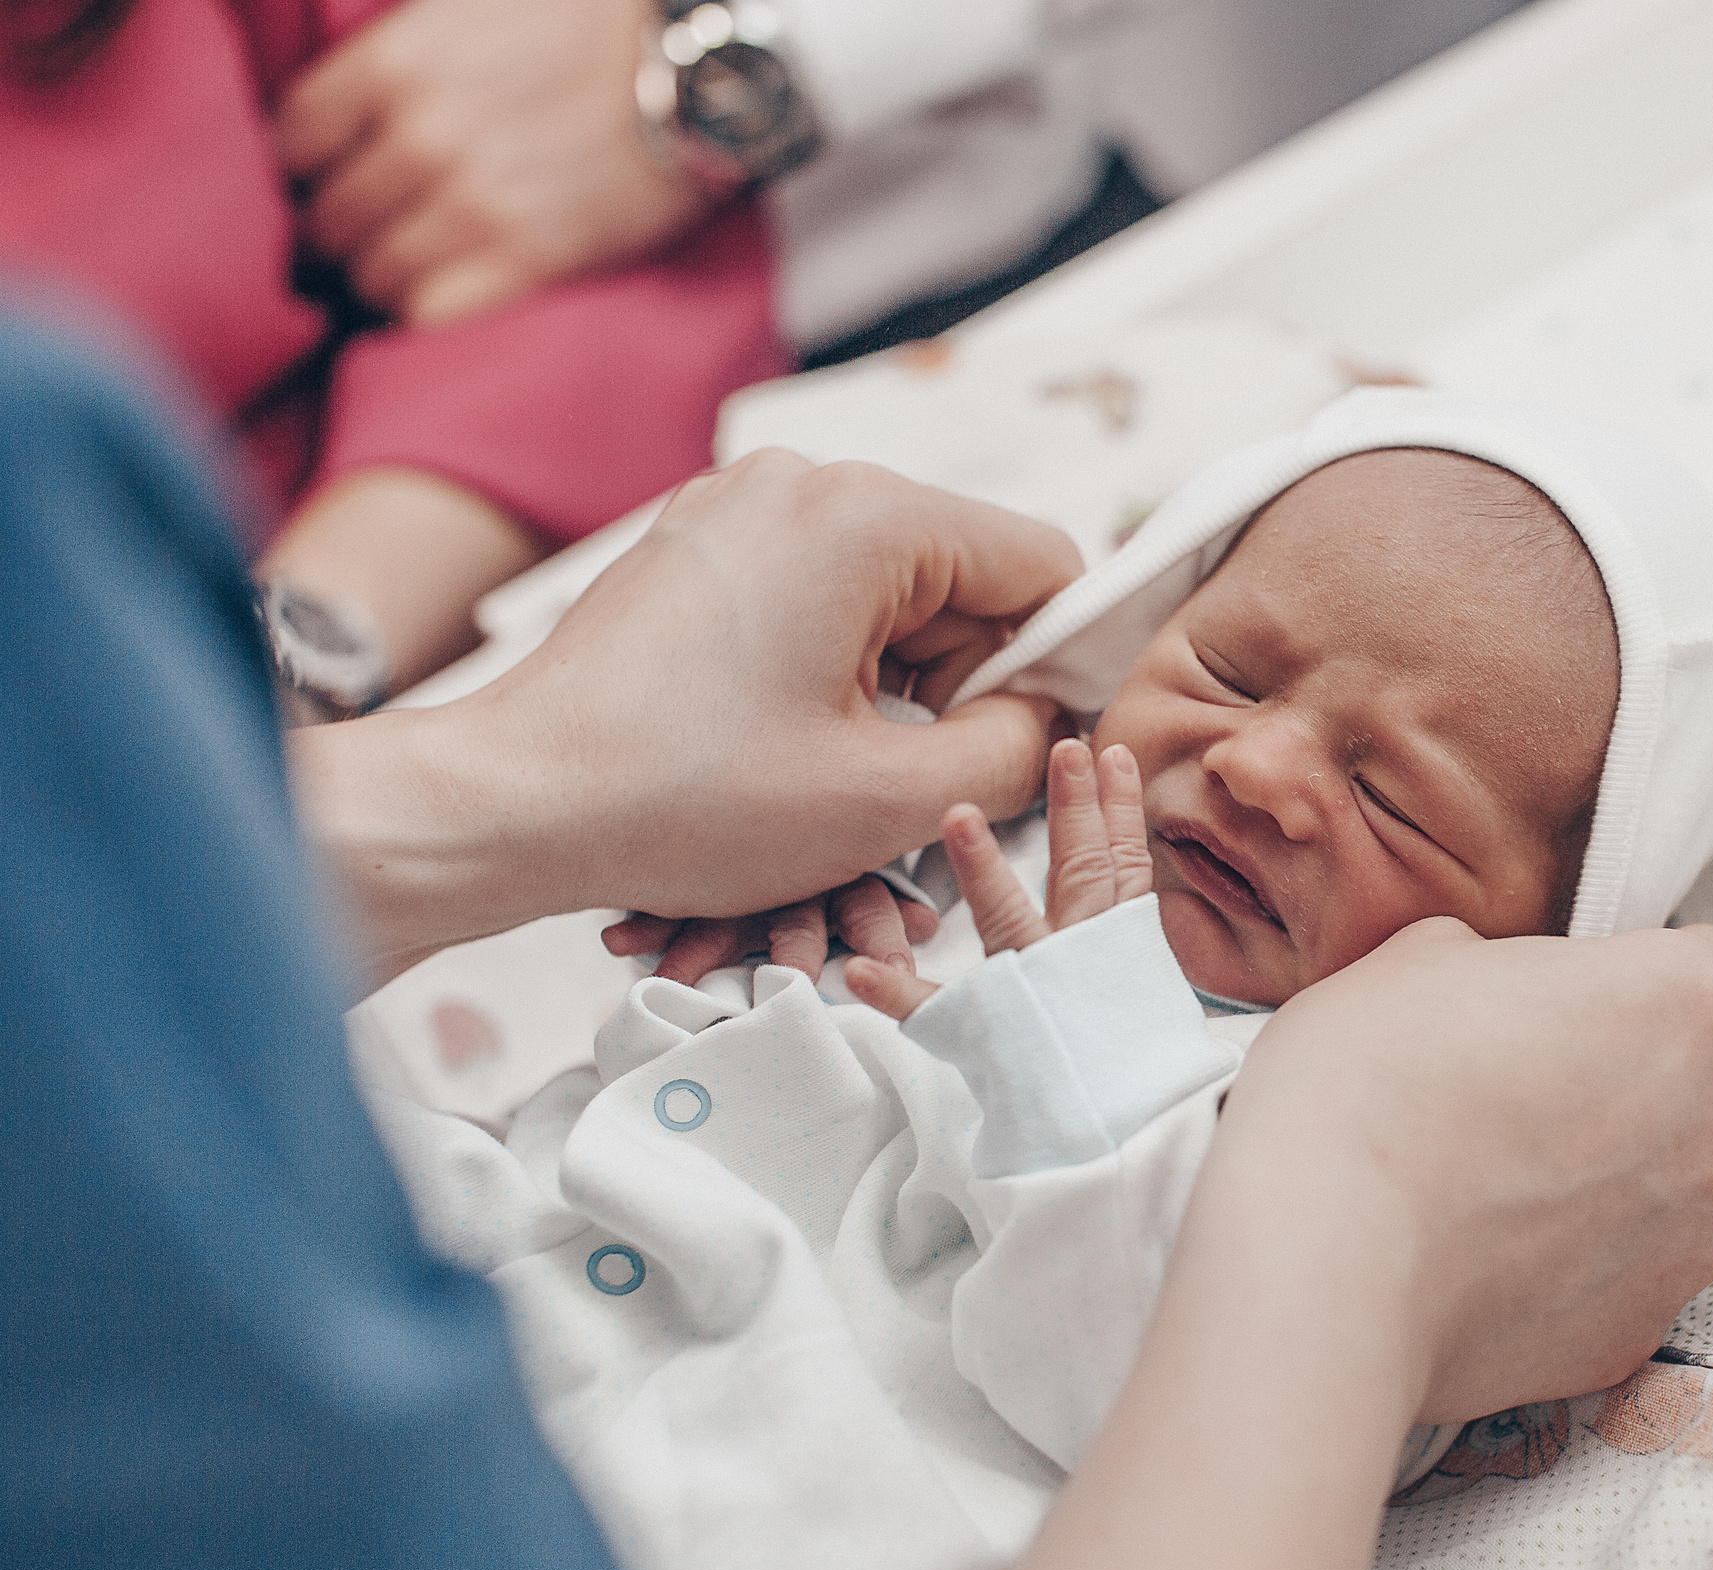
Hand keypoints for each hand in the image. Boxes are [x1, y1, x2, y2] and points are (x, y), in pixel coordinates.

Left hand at [276, 0, 713, 325]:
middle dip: (342, 224)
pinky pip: (432, 313)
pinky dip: (427, 308)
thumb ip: (397, 42)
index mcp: (395, 66)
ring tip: (407, 262)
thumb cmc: (590, 21)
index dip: (305, 162)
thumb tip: (346, 90)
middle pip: (329, 216)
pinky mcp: (531, 262)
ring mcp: (476, 209)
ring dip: (383, 274)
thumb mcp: (469, 0)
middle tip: (367, 225)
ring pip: (375, 274)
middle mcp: (423, 141)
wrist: (699, 71)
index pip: (294, 141)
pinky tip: (443, 291)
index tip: (326, 171)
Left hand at [290, 452, 1082, 986]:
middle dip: (966, 685)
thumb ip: (1017, 751)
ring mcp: (739, 510)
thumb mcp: (890, 801)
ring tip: (842, 776)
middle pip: (963, 579)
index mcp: (866, 516)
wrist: (511, 804)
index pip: (1041, 565)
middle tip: (923, 784)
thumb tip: (1051, 720)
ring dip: (898, 691)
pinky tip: (789, 747)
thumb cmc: (682, 799)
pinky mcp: (699, 552)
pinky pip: (817, 600)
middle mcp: (803, 484)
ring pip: (890, 597)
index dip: (1062, 664)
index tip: (1035, 746)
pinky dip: (833, 674)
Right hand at [932, 918, 1712, 1569]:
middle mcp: (1709, 1124)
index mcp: (1677, 1002)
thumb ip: (1481, 960)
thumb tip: (1484, 982)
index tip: (1533, 1008)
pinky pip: (1611, 1268)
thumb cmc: (1341, 1091)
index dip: (1605, 980)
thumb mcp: (1398, 967)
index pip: (1692, 960)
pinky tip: (1463, 1258)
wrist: (1303, 1279)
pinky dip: (1560, 1260)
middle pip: (1679, 1078)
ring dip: (1583, 1173)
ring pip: (1650, 1178)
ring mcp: (1680, 1239)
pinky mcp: (1631, 1334)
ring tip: (1458, 1187)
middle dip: (1601, 1076)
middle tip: (1480, 1093)